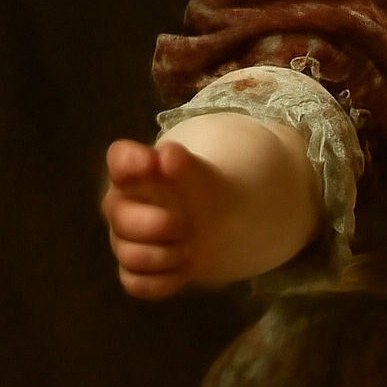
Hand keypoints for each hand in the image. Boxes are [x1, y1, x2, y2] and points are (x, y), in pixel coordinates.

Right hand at [102, 137, 229, 299]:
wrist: (216, 222)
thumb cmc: (199, 189)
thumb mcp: (197, 173)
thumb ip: (181, 162)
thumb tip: (166, 155)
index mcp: (135, 174)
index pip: (119, 159)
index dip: (129, 160)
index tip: (150, 161)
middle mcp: (121, 207)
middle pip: (120, 218)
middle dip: (153, 224)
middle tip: (182, 224)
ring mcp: (124, 242)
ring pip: (129, 256)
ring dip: (165, 254)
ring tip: (191, 246)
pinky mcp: (133, 273)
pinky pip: (138, 283)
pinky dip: (166, 278)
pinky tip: (184, 267)